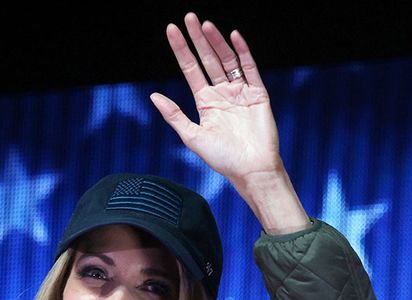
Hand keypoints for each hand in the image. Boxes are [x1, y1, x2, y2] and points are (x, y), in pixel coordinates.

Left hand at [150, 12, 280, 186]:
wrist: (251, 169)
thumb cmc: (222, 159)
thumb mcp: (192, 137)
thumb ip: (174, 115)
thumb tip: (153, 96)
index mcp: (205, 102)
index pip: (190, 69)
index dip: (181, 50)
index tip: (172, 30)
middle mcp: (222, 93)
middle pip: (207, 59)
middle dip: (198, 39)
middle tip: (189, 17)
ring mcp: (240, 92)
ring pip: (227, 60)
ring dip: (216, 42)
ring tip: (205, 25)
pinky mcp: (258, 93)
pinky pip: (250, 68)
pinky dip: (242, 52)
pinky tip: (233, 36)